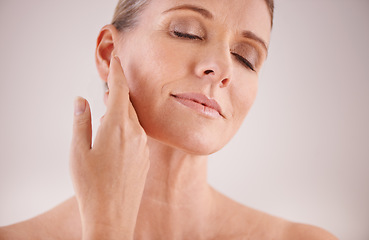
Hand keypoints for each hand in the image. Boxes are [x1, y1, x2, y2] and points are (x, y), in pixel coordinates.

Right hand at [70, 56, 149, 239]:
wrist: (113, 216)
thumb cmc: (92, 186)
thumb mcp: (78, 151)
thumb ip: (81, 121)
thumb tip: (82, 100)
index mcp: (118, 126)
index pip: (121, 90)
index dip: (118, 72)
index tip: (118, 58)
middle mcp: (136, 133)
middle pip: (128, 104)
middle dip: (118, 94)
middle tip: (107, 90)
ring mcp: (143, 146)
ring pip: (133, 120)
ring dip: (122, 113)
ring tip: (107, 116)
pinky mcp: (144, 158)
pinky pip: (137, 134)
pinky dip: (127, 128)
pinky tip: (115, 139)